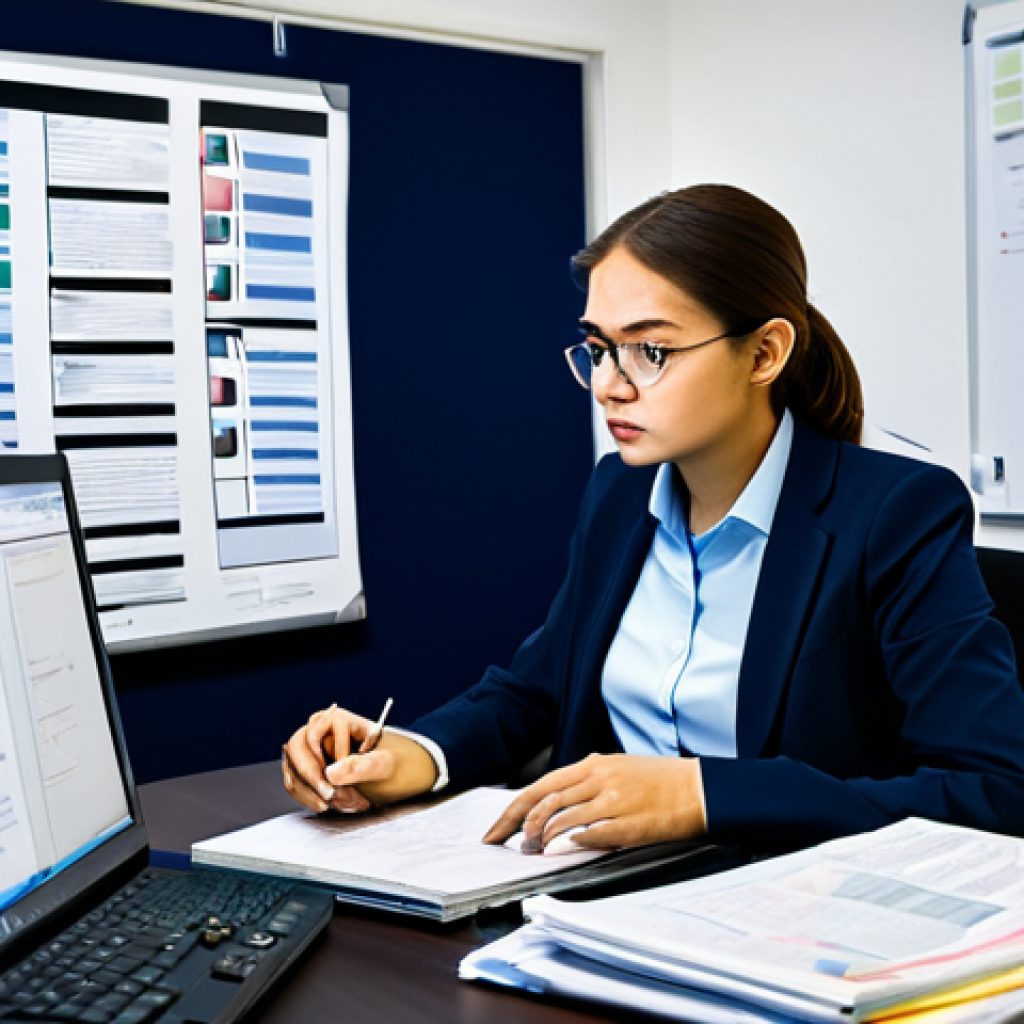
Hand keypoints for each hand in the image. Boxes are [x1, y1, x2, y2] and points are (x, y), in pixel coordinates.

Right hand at [282, 705, 438, 813]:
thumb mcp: (386, 764)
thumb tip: (332, 773)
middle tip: (330, 797)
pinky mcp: (306, 769)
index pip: (318, 729)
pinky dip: (308, 797)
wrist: (396, 775)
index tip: (343, 775)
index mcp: (339, 719)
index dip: (327, 754)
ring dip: (312, 790)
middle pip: (297, 748)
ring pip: (294, 768)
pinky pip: (295, 782)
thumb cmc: (395, 763)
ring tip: (337, 804)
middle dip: (312, 776)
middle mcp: (320, 730)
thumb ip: (363, 767)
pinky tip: (329, 806)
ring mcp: (309, 749)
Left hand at [482, 753, 706, 851]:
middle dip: (518, 826)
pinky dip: (569, 845)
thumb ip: (586, 784)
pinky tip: (561, 852)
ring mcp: (612, 799)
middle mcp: (598, 778)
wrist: (699, 788)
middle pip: (543, 802)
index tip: (497, 829)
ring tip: (534, 852)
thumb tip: (553, 807)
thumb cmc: (659, 781)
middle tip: (506, 845)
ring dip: (541, 839)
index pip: (541, 787)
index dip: (514, 810)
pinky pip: (588, 835)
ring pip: (560, 819)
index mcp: (593, 764)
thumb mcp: (617, 770)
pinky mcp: (627, 822)